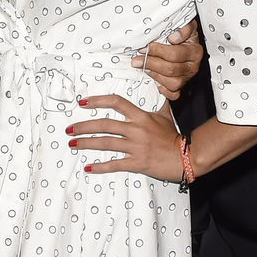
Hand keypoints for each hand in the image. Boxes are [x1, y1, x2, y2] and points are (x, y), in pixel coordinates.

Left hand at [67, 93, 183, 178]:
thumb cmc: (174, 137)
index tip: (83, 102)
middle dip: (83, 126)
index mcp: (141, 117)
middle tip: (70, 129)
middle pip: (104, 124)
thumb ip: (159, 102)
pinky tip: (88, 167)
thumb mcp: (165, 115)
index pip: (116, 102)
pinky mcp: (136, 162)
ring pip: (105, 143)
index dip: (97, 101)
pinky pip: (114, 164)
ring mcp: (135, 147)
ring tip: (73, 144)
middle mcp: (135, 130)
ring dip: (86, 143)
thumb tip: (161, 88)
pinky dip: (100, 167)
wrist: (186, 156)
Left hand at [132, 20, 201, 101]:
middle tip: (136, 60)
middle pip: (171, 69)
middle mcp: (193, 66)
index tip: (144, 47)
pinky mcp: (182, 87)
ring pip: (173, 83)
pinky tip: (154, 82)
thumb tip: (174, 37)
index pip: (174, 54)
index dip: (157, 51)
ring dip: (155, 76)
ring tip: (143, 68)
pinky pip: (174, 95)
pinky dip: (163, 90)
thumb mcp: (186, 25)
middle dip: (151, 64)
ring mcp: (188, 78)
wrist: (185, 42)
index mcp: (195, 51)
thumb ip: (183, 28)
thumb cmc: (181, 34)